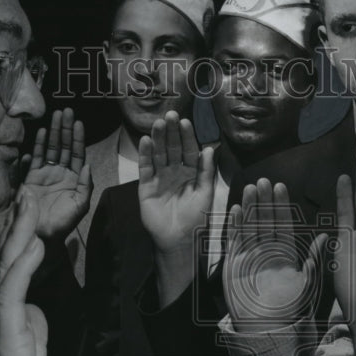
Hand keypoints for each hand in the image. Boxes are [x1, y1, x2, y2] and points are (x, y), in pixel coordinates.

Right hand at [0, 189, 52, 355]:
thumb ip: (34, 333)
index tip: (31, 209)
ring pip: (6, 271)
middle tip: (28, 189)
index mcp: (8, 321)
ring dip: (19, 235)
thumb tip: (37, 310)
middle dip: (18, 226)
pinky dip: (23, 268)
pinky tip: (33, 245)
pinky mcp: (7, 342)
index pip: (14, 271)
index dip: (21, 239)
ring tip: (30, 203)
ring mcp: (0, 328)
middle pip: (7, 262)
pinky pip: (12, 297)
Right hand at [20, 108, 91, 240]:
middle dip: (65, 129)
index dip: (78, 138)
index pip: (77, 154)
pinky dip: (37, 147)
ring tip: (54, 117)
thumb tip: (87, 164)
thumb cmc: (64, 222)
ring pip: (50, 149)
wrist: (42, 235)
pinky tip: (40, 135)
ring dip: (52, 133)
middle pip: (63, 146)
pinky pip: (34, 159)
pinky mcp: (30, 179)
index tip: (79, 122)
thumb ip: (86, 185)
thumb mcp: (80, 205)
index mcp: (74, 179)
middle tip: (66, 111)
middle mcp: (60, 173)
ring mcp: (44, 175)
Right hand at [138, 111, 214, 254]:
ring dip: (158, 139)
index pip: (189, 150)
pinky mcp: (146, 186)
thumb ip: (206, 172)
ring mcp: (160, 178)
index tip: (186, 122)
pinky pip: (146, 167)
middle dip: (172, 132)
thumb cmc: (196, 218)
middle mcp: (175, 172)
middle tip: (171, 115)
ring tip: (158, 124)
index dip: (187, 137)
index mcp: (191, 173)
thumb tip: (209, 149)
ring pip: (158, 154)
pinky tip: (146, 140)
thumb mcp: (205, 194)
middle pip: (172, 148)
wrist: (179, 240)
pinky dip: (145, 154)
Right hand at [224, 178, 326, 332]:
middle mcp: (267, 251)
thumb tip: (326, 234)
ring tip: (249, 189)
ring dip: (249, 207)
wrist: (266, 328)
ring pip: (249, 226)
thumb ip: (314, 259)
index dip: (281, 205)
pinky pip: (234, 241)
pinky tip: (235, 209)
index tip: (280, 186)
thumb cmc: (290, 308)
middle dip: (264, 201)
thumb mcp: (307, 283)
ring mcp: (249, 256)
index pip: (283, 224)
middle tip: (263, 180)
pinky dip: (234, 226)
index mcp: (285, 253)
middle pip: (264, 220)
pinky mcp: (233, 264)